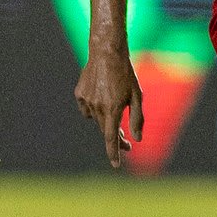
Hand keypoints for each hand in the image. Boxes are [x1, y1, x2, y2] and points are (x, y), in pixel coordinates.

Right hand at [75, 49, 142, 168]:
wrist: (106, 52)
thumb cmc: (125, 73)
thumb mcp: (137, 95)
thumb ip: (137, 118)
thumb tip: (137, 139)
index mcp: (112, 108)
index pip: (111, 138)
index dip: (114, 152)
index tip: (116, 164)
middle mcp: (97, 107)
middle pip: (105, 130)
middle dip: (117, 138)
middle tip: (127, 142)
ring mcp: (86, 100)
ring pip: (96, 119)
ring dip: (106, 120)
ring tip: (115, 106)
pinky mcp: (79, 94)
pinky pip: (86, 109)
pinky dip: (94, 109)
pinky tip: (101, 98)